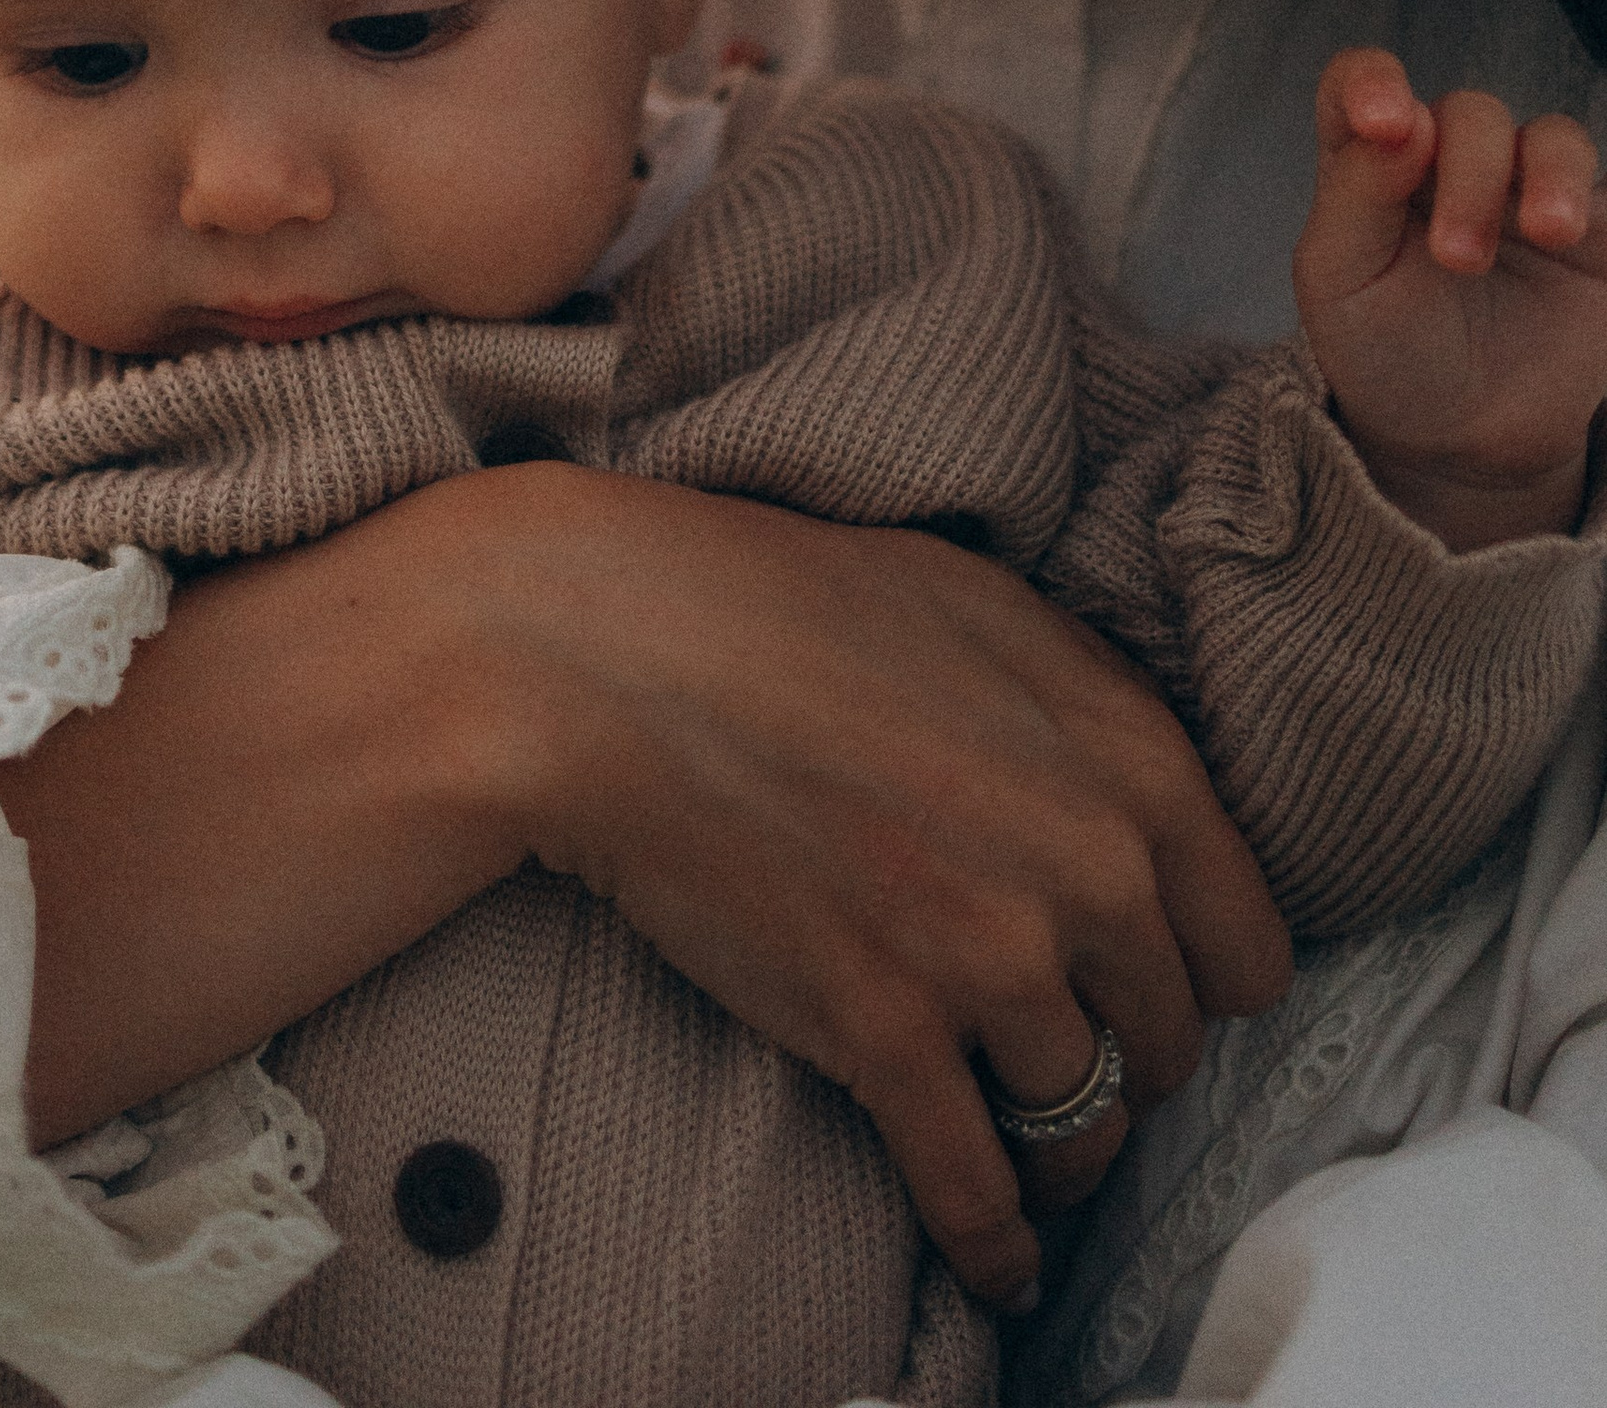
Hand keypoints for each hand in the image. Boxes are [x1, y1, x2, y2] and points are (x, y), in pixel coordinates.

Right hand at [461, 470, 1287, 1306]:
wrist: (622, 653)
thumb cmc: (794, 607)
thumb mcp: (990, 610)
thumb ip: (1094, 716)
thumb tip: (1145, 804)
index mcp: (1135, 761)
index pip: (1248, 951)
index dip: (1199, 978)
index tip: (1149, 987)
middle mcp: (1093, 869)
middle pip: (1170, 1044)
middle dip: (1124, 1053)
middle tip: (1058, 1041)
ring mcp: (992, 959)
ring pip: (1085, 1125)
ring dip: (1058, 1147)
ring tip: (1027, 1144)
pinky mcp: (886, 1033)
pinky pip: (977, 1190)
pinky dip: (993, 1243)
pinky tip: (999, 1263)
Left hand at [1295, 48, 1606, 550]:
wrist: (1458, 443)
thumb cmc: (1383, 351)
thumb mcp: (1341, 283)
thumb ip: (1357, 194)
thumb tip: (1403, 119)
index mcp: (1372, 162)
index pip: (1362, 84)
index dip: (1374, 81)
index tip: (1387, 120)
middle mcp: (1450, 162)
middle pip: (1470, 114)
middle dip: (1469, 172)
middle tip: (1459, 257)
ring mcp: (1528, 193)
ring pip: (1552, 137)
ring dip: (1550, 175)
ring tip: (1546, 232)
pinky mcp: (1594, 236)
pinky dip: (1595, 198)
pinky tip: (1580, 230)